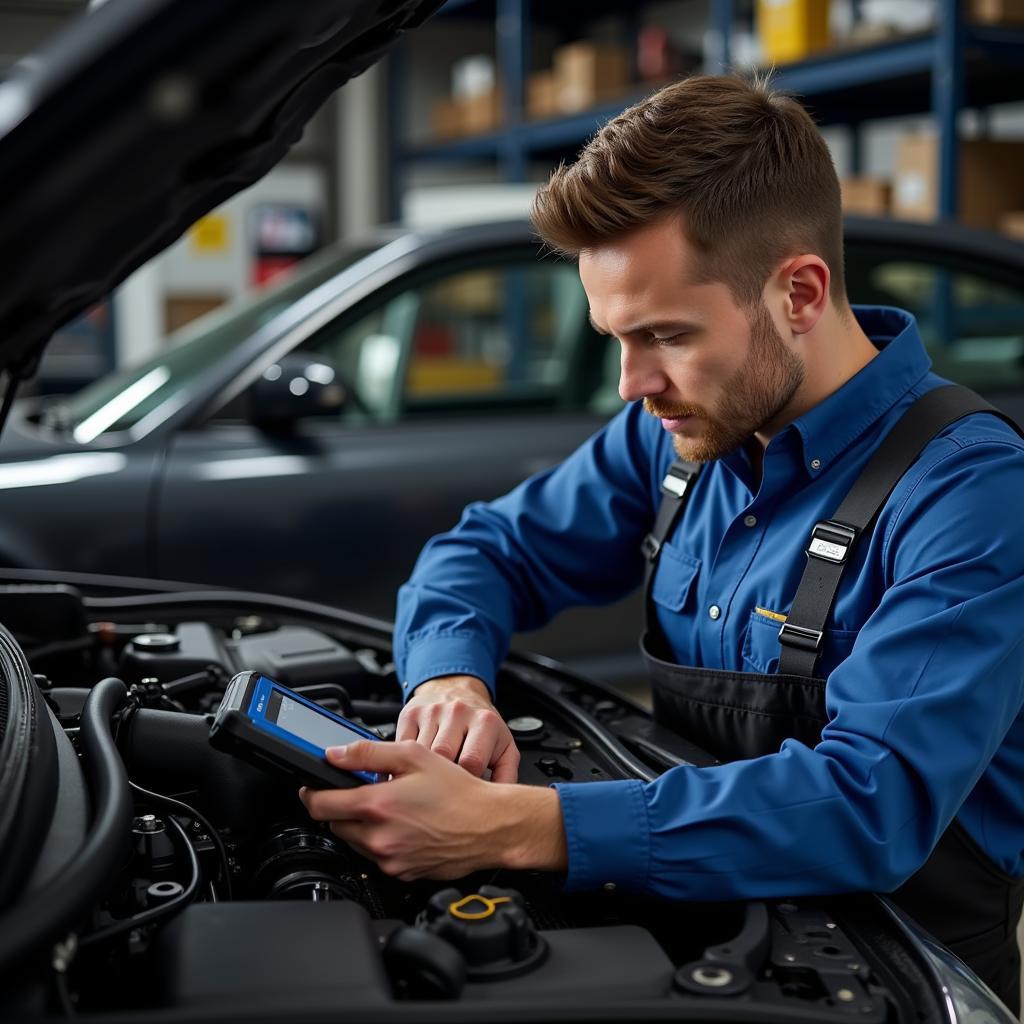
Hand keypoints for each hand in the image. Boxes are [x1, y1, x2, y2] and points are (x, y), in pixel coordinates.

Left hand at [299, 741, 566, 880]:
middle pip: (334, 825)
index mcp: (377, 805)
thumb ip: (368, 754)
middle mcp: (378, 838)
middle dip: (340, 808)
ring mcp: (389, 860)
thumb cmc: (458, 791)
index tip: (313, 786)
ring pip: (354, 843)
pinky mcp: (401, 874)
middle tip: (361, 794)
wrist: (488, 826)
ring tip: (388, 809)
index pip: (319, 805)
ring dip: (360, 826)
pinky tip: (402, 827)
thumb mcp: (414, 755)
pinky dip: (381, 843)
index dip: (311, 792)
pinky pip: (377, 859)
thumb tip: (335, 755)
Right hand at [396, 674, 519, 782]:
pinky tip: (415, 766)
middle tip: (445, 788)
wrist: (457, 691)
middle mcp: (458, 711)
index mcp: (485, 722)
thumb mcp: (503, 748)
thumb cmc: (480, 727)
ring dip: (422, 770)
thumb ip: (506, 776)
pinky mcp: (410, 713)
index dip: (466, 782)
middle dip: (442, 778)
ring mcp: (432, 711)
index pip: (471, 762)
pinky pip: (401, 745)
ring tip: (431, 777)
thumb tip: (496, 804)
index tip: (464, 789)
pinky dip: (405, 762)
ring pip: (421, 753)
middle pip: (443, 757)